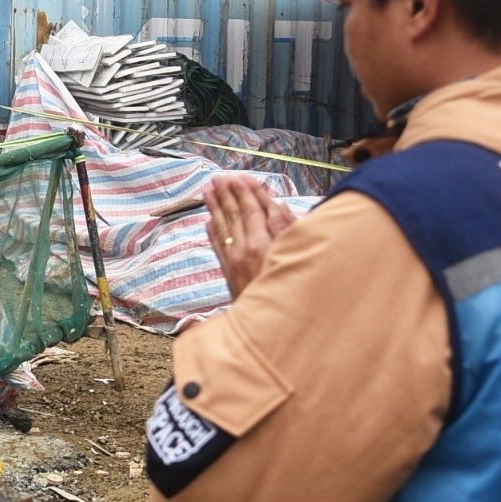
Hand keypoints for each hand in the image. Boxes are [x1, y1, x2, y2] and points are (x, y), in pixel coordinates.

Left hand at [203, 173, 296, 300]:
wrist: (269, 324)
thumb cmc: (288, 289)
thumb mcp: (293, 256)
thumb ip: (286, 228)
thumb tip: (277, 204)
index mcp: (260, 243)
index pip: (251, 209)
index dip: (245, 192)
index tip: (238, 177)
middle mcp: (243, 249)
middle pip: (233, 215)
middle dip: (226, 194)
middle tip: (218, 178)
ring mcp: (233, 260)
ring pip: (222, 227)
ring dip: (214, 208)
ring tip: (208, 191)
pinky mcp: (228, 272)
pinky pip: (217, 246)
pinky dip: (213, 232)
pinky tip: (208, 222)